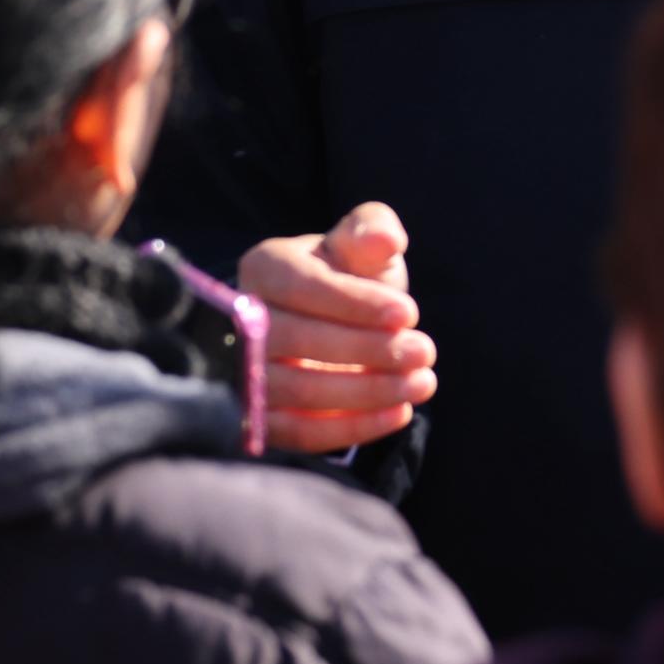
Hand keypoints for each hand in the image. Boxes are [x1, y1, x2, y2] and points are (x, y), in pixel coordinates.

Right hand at [239, 202, 439, 453]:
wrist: (334, 327)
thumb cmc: (348, 278)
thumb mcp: (363, 245)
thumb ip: (372, 229)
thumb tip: (382, 238)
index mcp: (263, 268)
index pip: (299, 286)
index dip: (354, 303)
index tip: (409, 313)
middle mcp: (240, 321)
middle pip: (295, 340)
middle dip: (368, 348)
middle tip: (424, 352)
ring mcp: (244, 373)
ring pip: (297, 390)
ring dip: (366, 392)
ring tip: (421, 383)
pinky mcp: (260, 419)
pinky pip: (298, 433)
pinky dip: (350, 429)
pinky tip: (397, 413)